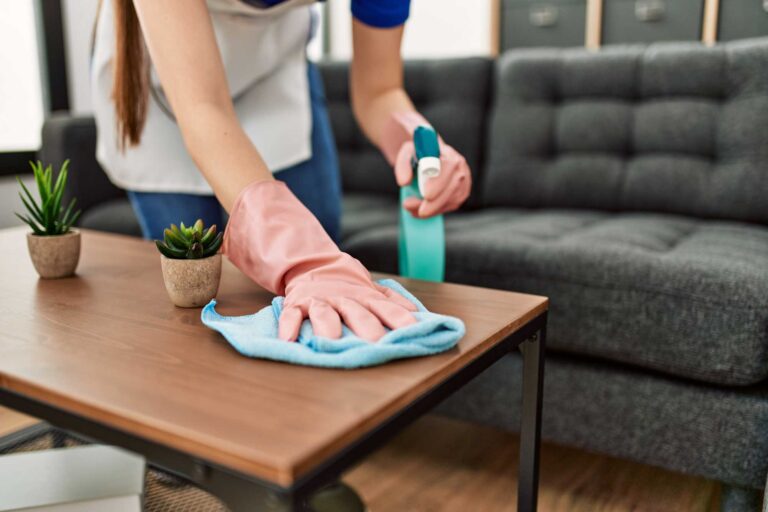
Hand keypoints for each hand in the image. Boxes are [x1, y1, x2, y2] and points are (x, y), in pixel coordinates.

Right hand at [279, 253, 417, 341]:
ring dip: (328, 326)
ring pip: (324, 313)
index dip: (400, 319)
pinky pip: (291, 314)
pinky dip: (288, 326)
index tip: (414, 331)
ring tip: (331, 342)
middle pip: (357, 313)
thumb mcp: (372, 291)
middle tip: (375, 343)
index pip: (387, 308)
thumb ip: (394, 302)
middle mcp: (344, 299)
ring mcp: (319, 301)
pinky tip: (287, 339)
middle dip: (366, 327)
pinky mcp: (296, 304)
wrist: (313, 265)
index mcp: (365, 297)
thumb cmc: (347, 286)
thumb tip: (418, 314)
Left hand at [394, 139, 471, 217]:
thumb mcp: (407, 154)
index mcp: (447, 153)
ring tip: (410, 207)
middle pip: (453, 186)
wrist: (428, 158)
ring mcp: (464, 180)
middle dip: (434, 203)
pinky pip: (451, 205)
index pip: (448, 166)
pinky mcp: (462, 193)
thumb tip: (404, 182)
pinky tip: (420, 211)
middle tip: (414, 209)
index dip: (439, 182)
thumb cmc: (418, 155)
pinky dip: (435, 211)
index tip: (426, 196)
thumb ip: (403, 165)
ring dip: (432, 209)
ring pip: (453, 199)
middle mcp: (459, 166)